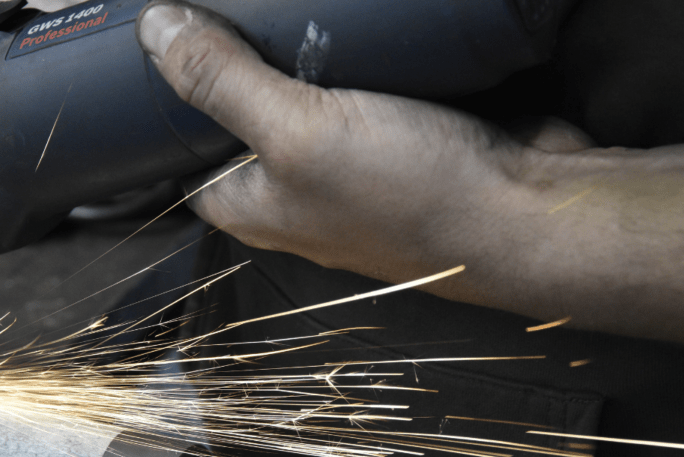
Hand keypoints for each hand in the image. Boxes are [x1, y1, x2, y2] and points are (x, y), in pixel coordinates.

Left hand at [135, 0, 683, 350]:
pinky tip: (340, 14)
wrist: (529, 210)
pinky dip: (345, 53)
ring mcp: (343, 162)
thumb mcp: (298, 132)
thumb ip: (225, 83)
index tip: (156, 36)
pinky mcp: (392, 134)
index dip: (165, 97)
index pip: (180, 152)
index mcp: (249, 205)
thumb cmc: (410, 195)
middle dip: (229, 59)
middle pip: (238, 114)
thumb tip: (155, 29)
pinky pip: (352, 86)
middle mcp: (290, 190)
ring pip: (298, 94)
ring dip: (292, 50)